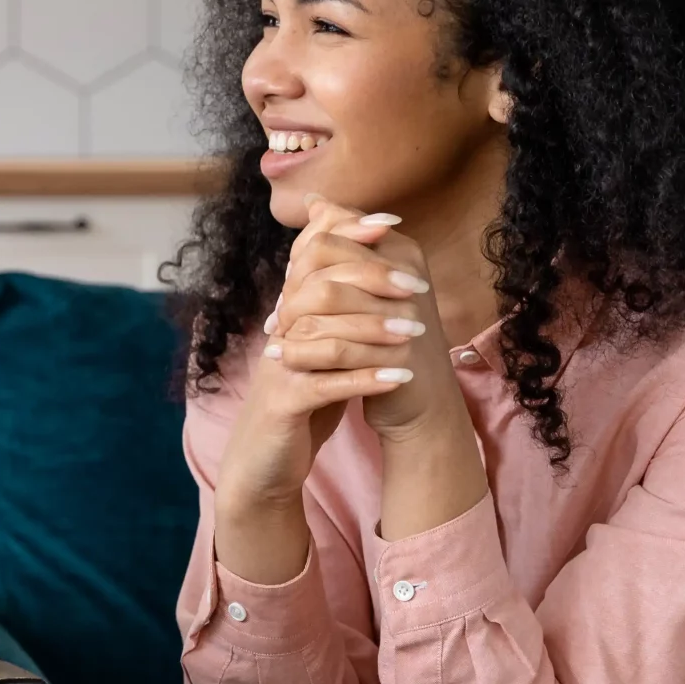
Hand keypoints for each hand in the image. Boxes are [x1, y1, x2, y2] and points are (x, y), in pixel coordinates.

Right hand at [215, 195, 438, 514]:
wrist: (266, 458)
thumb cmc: (303, 397)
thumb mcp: (322, 344)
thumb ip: (341, 302)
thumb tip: (371, 250)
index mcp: (288, 311)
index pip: (310, 255)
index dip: (346, 234)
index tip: (389, 226)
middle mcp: (279, 331)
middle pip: (318, 286)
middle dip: (371, 280)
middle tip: (417, 287)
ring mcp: (279, 367)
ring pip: (326, 335)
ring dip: (375, 331)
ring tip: (415, 333)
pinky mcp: (284, 404)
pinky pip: (326, 384)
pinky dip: (365, 379)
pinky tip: (399, 378)